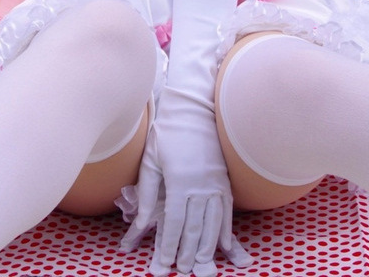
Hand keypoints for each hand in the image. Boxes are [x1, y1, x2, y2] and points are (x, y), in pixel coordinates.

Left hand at [121, 88, 250, 276]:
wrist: (193, 108)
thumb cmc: (168, 132)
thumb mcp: (151, 160)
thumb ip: (148, 194)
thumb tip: (142, 224)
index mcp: (180, 180)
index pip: (175, 222)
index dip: (169, 245)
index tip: (164, 263)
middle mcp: (201, 184)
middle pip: (195, 227)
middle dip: (188, 252)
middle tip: (183, 270)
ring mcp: (216, 182)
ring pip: (213, 222)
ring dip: (207, 246)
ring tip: (201, 264)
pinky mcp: (225, 179)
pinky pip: (227, 210)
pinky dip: (225, 229)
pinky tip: (222, 245)